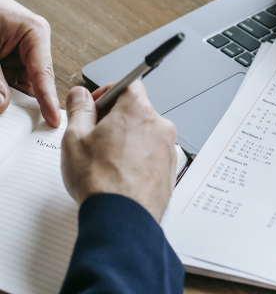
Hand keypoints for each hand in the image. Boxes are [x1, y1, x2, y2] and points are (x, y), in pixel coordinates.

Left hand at [0, 0, 59, 126]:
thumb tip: (2, 105)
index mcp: (35, 33)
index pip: (43, 73)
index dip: (48, 100)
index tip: (54, 119)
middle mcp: (33, 41)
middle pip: (34, 81)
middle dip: (24, 100)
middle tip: (23, 125)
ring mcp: (20, 48)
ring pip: (19, 82)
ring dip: (9, 94)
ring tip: (8, 108)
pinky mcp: (7, 54)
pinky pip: (9, 77)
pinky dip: (3, 87)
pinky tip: (3, 97)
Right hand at [61, 81, 177, 221]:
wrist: (122, 219)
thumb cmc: (100, 181)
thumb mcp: (75, 139)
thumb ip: (79, 110)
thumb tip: (80, 95)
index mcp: (138, 110)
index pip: (128, 84)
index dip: (108, 91)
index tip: (95, 104)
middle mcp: (159, 124)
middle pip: (137, 110)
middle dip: (116, 119)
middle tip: (95, 137)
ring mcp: (168, 147)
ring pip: (145, 133)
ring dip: (128, 140)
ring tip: (107, 162)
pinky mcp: (171, 167)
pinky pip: (153, 154)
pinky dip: (140, 158)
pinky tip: (122, 175)